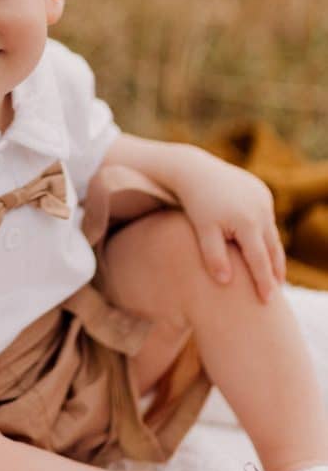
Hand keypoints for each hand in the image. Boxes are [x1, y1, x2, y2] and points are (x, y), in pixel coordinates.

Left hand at [175, 153, 285, 302]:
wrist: (194, 169)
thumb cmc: (195, 203)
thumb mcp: (202, 230)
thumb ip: (214, 255)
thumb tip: (226, 282)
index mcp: (247, 222)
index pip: (259, 260)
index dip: (264, 281)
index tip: (268, 301)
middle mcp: (261, 210)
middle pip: (271, 248)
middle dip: (274, 270)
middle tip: (276, 292)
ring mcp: (264, 198)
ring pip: (271, 233)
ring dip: (272, 253)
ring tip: (272, 273)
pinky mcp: (261, 190)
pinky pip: (266, 218)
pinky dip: (265, 234)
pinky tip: (261, 246)